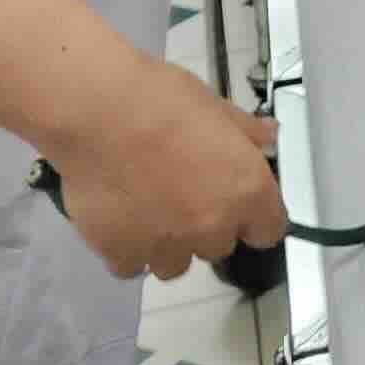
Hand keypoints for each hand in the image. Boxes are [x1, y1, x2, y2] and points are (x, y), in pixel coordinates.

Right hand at [46, 54, 285, 279]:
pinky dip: (128, 249)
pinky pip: (132, 265)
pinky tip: (119, 218)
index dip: (255, 217)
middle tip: (182, 192)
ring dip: (168, 243)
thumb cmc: (161, 99)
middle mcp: (213, 227)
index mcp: (247, 190)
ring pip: (176, 264)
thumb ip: (245, 131)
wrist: (95, 113)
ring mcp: (167, 246)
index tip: (238, 203)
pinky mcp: (122, 255)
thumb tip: (268, 136)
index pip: (269, 230)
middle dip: (206, 225)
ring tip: (147, 208)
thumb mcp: (215, 104)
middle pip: (220, 246)